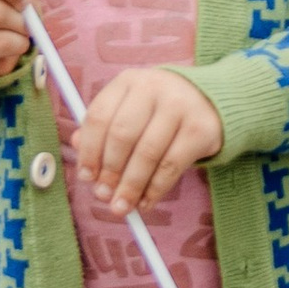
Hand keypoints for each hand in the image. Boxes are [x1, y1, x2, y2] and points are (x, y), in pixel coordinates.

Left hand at [69, 65, 224, 216]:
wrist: (212, 99)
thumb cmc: (160, 108)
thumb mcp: (131, 108)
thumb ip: (104, 125)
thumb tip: (75, 145)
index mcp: (129, 81)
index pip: (99, 117)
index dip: (89, 151)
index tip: (86, 176)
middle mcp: (153, 87)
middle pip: (122, 135)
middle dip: (110, 172)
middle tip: (103, 196)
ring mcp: (180, 106)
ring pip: (147, 154)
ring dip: (131, 186)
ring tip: (122, 206)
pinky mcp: (200, 128)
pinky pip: (172, 165)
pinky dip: (155, 188)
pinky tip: (146, 201)